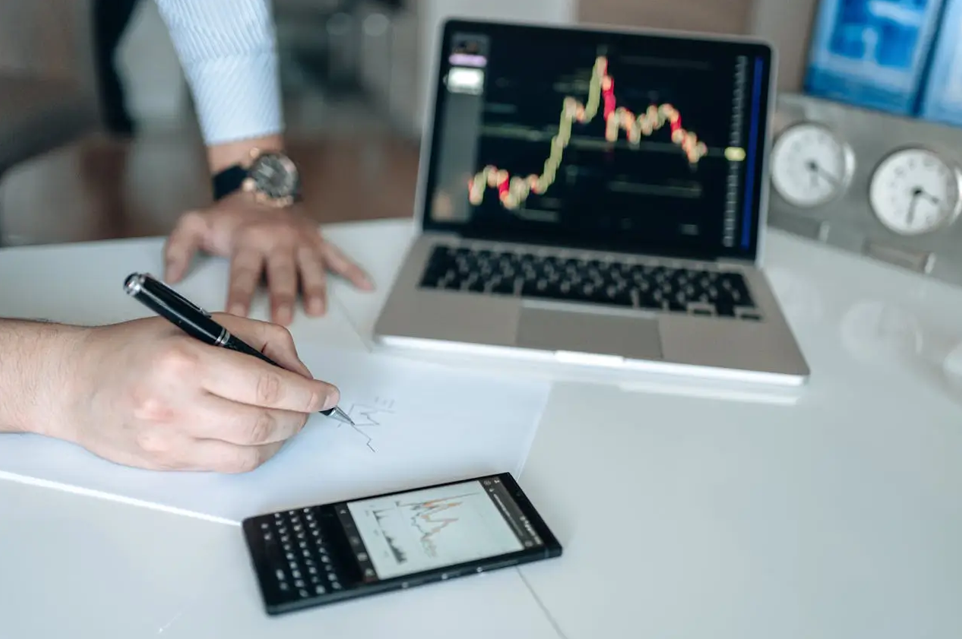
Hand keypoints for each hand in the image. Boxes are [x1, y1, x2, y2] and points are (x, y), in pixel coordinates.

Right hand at [58, 314, 337, 471]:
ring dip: (281, 438)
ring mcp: (169, 440)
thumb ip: (255, 338)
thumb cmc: (132, 349)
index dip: (307, 393)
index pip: (267, 385)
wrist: (72, 383)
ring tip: (284, 419)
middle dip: (300, 416)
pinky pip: (227, 466)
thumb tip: (299, 370)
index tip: (327, 393)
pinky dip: (253, 452)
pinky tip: (256, 435)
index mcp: (186, 362)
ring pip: (251, 453)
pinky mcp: (165, 463)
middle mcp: (176, 405)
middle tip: (309, 405)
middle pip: (265, 424)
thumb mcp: (195, 323)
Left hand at [163, 193, 373, 324]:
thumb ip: (178, 247)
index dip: (240, 293)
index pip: (243, 272)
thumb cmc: (231, 214)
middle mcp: (277, 241)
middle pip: (281, 273)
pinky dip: (354, 271)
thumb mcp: (195, 223)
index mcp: (248, 241)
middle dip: (283, 296)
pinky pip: (339, 258)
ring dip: (315, 289)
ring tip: (317, 310)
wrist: (261, 185)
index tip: (237, 313)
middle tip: (284, 320)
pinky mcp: (318, 243)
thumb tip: (170, 275)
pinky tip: (366, 286)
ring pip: (311, 268)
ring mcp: (301, 243)